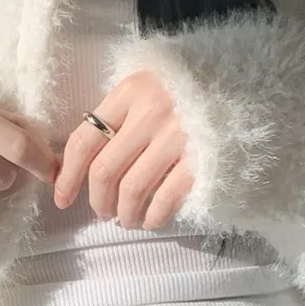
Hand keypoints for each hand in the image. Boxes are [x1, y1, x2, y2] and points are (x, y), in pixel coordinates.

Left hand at [53, 71, 193, 229]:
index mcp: (130, 92)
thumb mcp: (146, 90)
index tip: (62, 198)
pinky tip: (151, 221)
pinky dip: (154, 216)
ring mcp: (178, 135)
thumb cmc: (186, 90)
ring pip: (133, 190)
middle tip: (101, 212)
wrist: (243, 85)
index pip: (85, 140)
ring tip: (126, 219)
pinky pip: (166, 198)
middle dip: (98, 201)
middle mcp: (151, 111)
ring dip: (125, 213)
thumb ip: (116, 118)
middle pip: (105, 171)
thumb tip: (76, 165)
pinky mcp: (202, 158)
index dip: (68, 176)